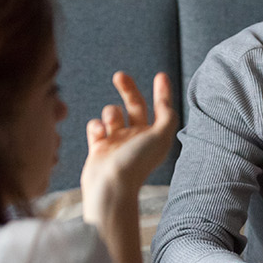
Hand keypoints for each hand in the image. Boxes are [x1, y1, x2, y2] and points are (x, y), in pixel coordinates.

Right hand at [80, 71, 176, 223]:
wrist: (110, 186)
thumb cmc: (137, 162)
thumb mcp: (161, 137)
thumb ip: (167, 116)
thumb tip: (166, 102)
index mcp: (155, 136)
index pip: (161, 109)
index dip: (162, 93)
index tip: (161, 75)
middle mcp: (137, 138)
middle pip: (134, 105)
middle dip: (128, 89)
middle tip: (119, 75)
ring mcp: (117, 142)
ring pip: (112, 112)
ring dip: (111, 113)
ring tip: (111, 125)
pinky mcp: (98, 147)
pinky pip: (95, 125)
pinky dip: (96, 126)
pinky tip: (99, 136)